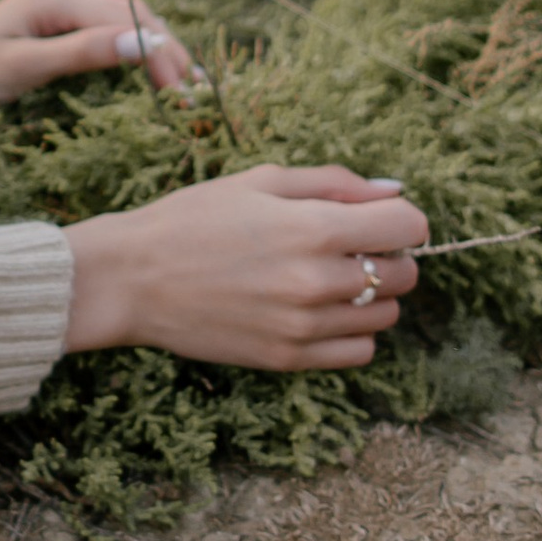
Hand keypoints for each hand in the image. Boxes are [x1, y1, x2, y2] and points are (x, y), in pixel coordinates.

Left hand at [0, 0, 202, 118]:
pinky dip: (127, 62)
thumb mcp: (21, 70)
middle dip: (166, 51)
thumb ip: (81, 54)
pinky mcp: (41, 41)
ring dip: (151, 56)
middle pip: (128, 17)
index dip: (163, 50)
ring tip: (183, 91)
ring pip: (117, 29)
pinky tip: (145, 85)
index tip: (183, 92)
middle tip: (195, 95)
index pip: (127, 15)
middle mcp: (52, 0)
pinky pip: (96, 44)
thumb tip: (143, 42)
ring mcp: (47, 19)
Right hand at [62, 166, 429, 372]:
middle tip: (348, 247)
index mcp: (314, 228)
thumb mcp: (259, 181)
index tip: (379, 218)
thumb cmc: (191, 219)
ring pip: (386, 315)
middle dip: (387, 255)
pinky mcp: (289, 359)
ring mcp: (305, 326)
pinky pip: (359, 352)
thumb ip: (333, 182)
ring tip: (327, 279)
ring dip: (370, 295)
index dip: (401, 217)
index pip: (409, 225)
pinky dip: (352, 332)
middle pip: (404, 274)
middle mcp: (318, 281)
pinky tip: (319, 311)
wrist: (132, 279)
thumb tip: (393, 190)